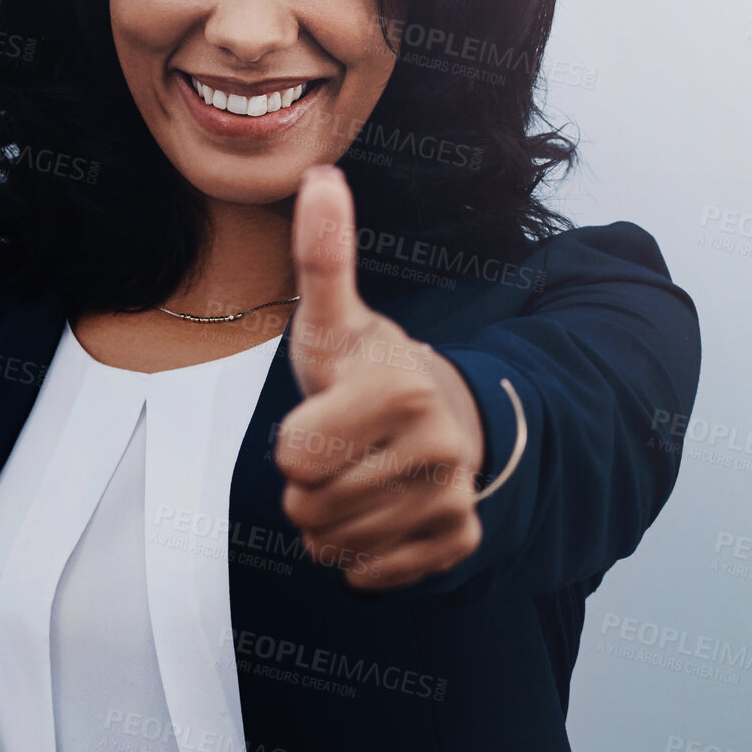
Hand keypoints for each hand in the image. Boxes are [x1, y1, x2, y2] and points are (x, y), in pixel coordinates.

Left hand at [275, 165, 486, 589]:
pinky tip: (381, 512)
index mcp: (402, 387)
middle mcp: (440, 444)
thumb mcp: (334, 318)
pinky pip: (372, 576)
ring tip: (356, 479)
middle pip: (310, 504)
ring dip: (328, 522)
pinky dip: (360, 555)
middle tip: (338, 452)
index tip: (324, 414)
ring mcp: (454, 496)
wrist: (439, 417)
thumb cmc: (366, 369)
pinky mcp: (458, 541)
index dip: (292, 441)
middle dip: (307, 485)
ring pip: (336, 544)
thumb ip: (321, 255)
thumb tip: (320, 175)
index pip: (292, 455)